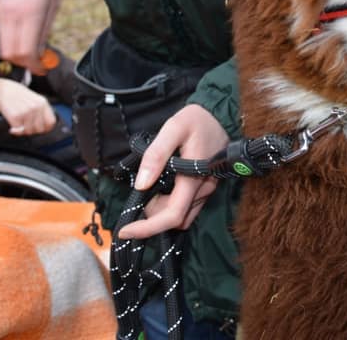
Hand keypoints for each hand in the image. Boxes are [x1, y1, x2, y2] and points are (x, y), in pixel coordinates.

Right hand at [0, 0, 58, 73]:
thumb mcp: (53, 4)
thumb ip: (45, 30)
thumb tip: (41, 54)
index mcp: (31, 13)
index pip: (26, 52)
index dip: (35, 65)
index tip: (43, 68)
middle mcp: (12, 15)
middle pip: (11, 54)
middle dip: (24, 63)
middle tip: (37, 60)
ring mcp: (0, 13)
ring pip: (3, 47)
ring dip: (17, 53)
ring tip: (32, 47)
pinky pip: (1, 35)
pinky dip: (12, 41)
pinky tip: (24, 34)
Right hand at [0, 78, 56, 134]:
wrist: (1, 89)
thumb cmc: (17, 95)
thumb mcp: (34, 99)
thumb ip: (41, 112)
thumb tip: (45, 128)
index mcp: (42, 102)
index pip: (51, 122)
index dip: (45, 128)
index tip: (38, 129)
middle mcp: (36, 107)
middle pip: (40, 129)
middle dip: (32, 130)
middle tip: (25, 126)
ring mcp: (26, 111)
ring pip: (29, 131)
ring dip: (23, 131)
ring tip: (19, 123)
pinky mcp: (16, 116)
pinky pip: (18, 131)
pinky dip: (15, 131)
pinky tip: (12, 125)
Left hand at [116, 104, 229, 239]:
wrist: (221, 115)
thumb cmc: (197, 120)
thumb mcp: (173, 128)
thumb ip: (156, 155)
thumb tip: (141, 185)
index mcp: (194, 178)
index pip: (172, 215)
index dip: (148, 228)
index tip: (125, 231)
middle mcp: (204, 189)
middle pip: (175, 219)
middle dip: (153, 214)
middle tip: (141, 188)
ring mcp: (207, 190)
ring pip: (182, 216)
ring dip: (162, 209)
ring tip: (152, 185)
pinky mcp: (206, 187)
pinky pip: (187, 207)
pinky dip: (170, 204)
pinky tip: (162, 186)